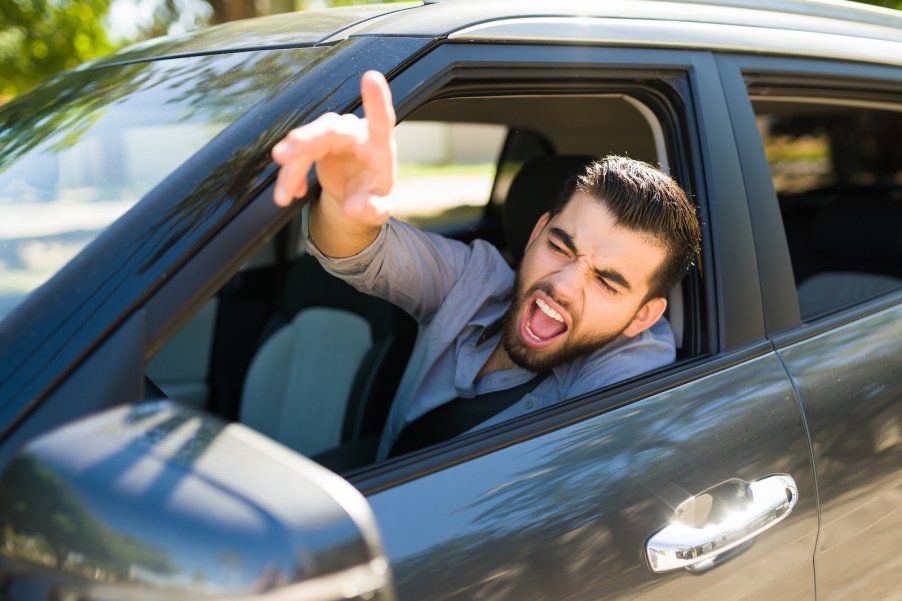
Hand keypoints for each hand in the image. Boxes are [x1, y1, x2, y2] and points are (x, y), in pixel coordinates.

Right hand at [271, 71, 395, 226]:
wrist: (356, 198)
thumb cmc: (373, 197)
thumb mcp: (377, 210)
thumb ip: (371, 209)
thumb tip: (352, 208)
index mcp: (380, 147)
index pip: (382, 121)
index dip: (376, 101)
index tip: (372, 77)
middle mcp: (357, 134)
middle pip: (331, 129)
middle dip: (305, 140)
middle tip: (281, 157)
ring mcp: (335, 135)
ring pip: (308, 140)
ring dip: (291, 167)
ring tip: (282, 197)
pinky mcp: (317, 141)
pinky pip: (298, 152)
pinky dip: (290, 174)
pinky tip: (291, 193)